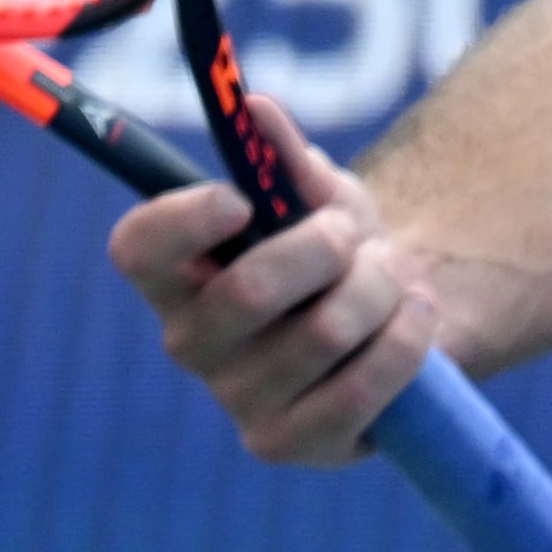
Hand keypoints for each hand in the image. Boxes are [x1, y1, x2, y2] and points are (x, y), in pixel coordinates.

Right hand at [108, 97, 439, 466]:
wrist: (398, 315)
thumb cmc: (339, 249)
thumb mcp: (319, 193)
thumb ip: (284, 156)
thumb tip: (255, 107)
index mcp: (180, 272)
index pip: (138, 248)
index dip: (183, 220)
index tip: (241, 197)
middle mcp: (192, 341)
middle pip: (248, 291)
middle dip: (326, 248)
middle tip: (353, 235)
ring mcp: (238, 400)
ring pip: (324, 331)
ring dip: (380, 286)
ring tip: (392, 276)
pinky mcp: (291, 444)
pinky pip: (362, 387)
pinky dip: (406, 338)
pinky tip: (414, 318)